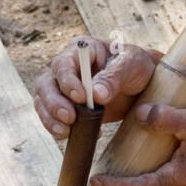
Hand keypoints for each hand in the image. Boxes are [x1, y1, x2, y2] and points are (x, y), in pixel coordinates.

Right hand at [33, 38, 163, 136]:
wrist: (142, 84)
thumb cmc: (136, 66)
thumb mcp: (132, 66)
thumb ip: (113, 77)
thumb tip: (95, 95)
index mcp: (80, 50)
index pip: (63, 63)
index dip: (67, 81)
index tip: (81, 98)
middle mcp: (66, 68)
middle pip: (46, 84)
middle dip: (53, 103)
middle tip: (70, 119)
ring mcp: (63, 88)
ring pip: (43, 102)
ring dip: (51, 119)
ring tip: (67, 132)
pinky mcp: (66, 107)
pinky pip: (52, 118)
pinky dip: (58, 128)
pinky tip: (78, 135)